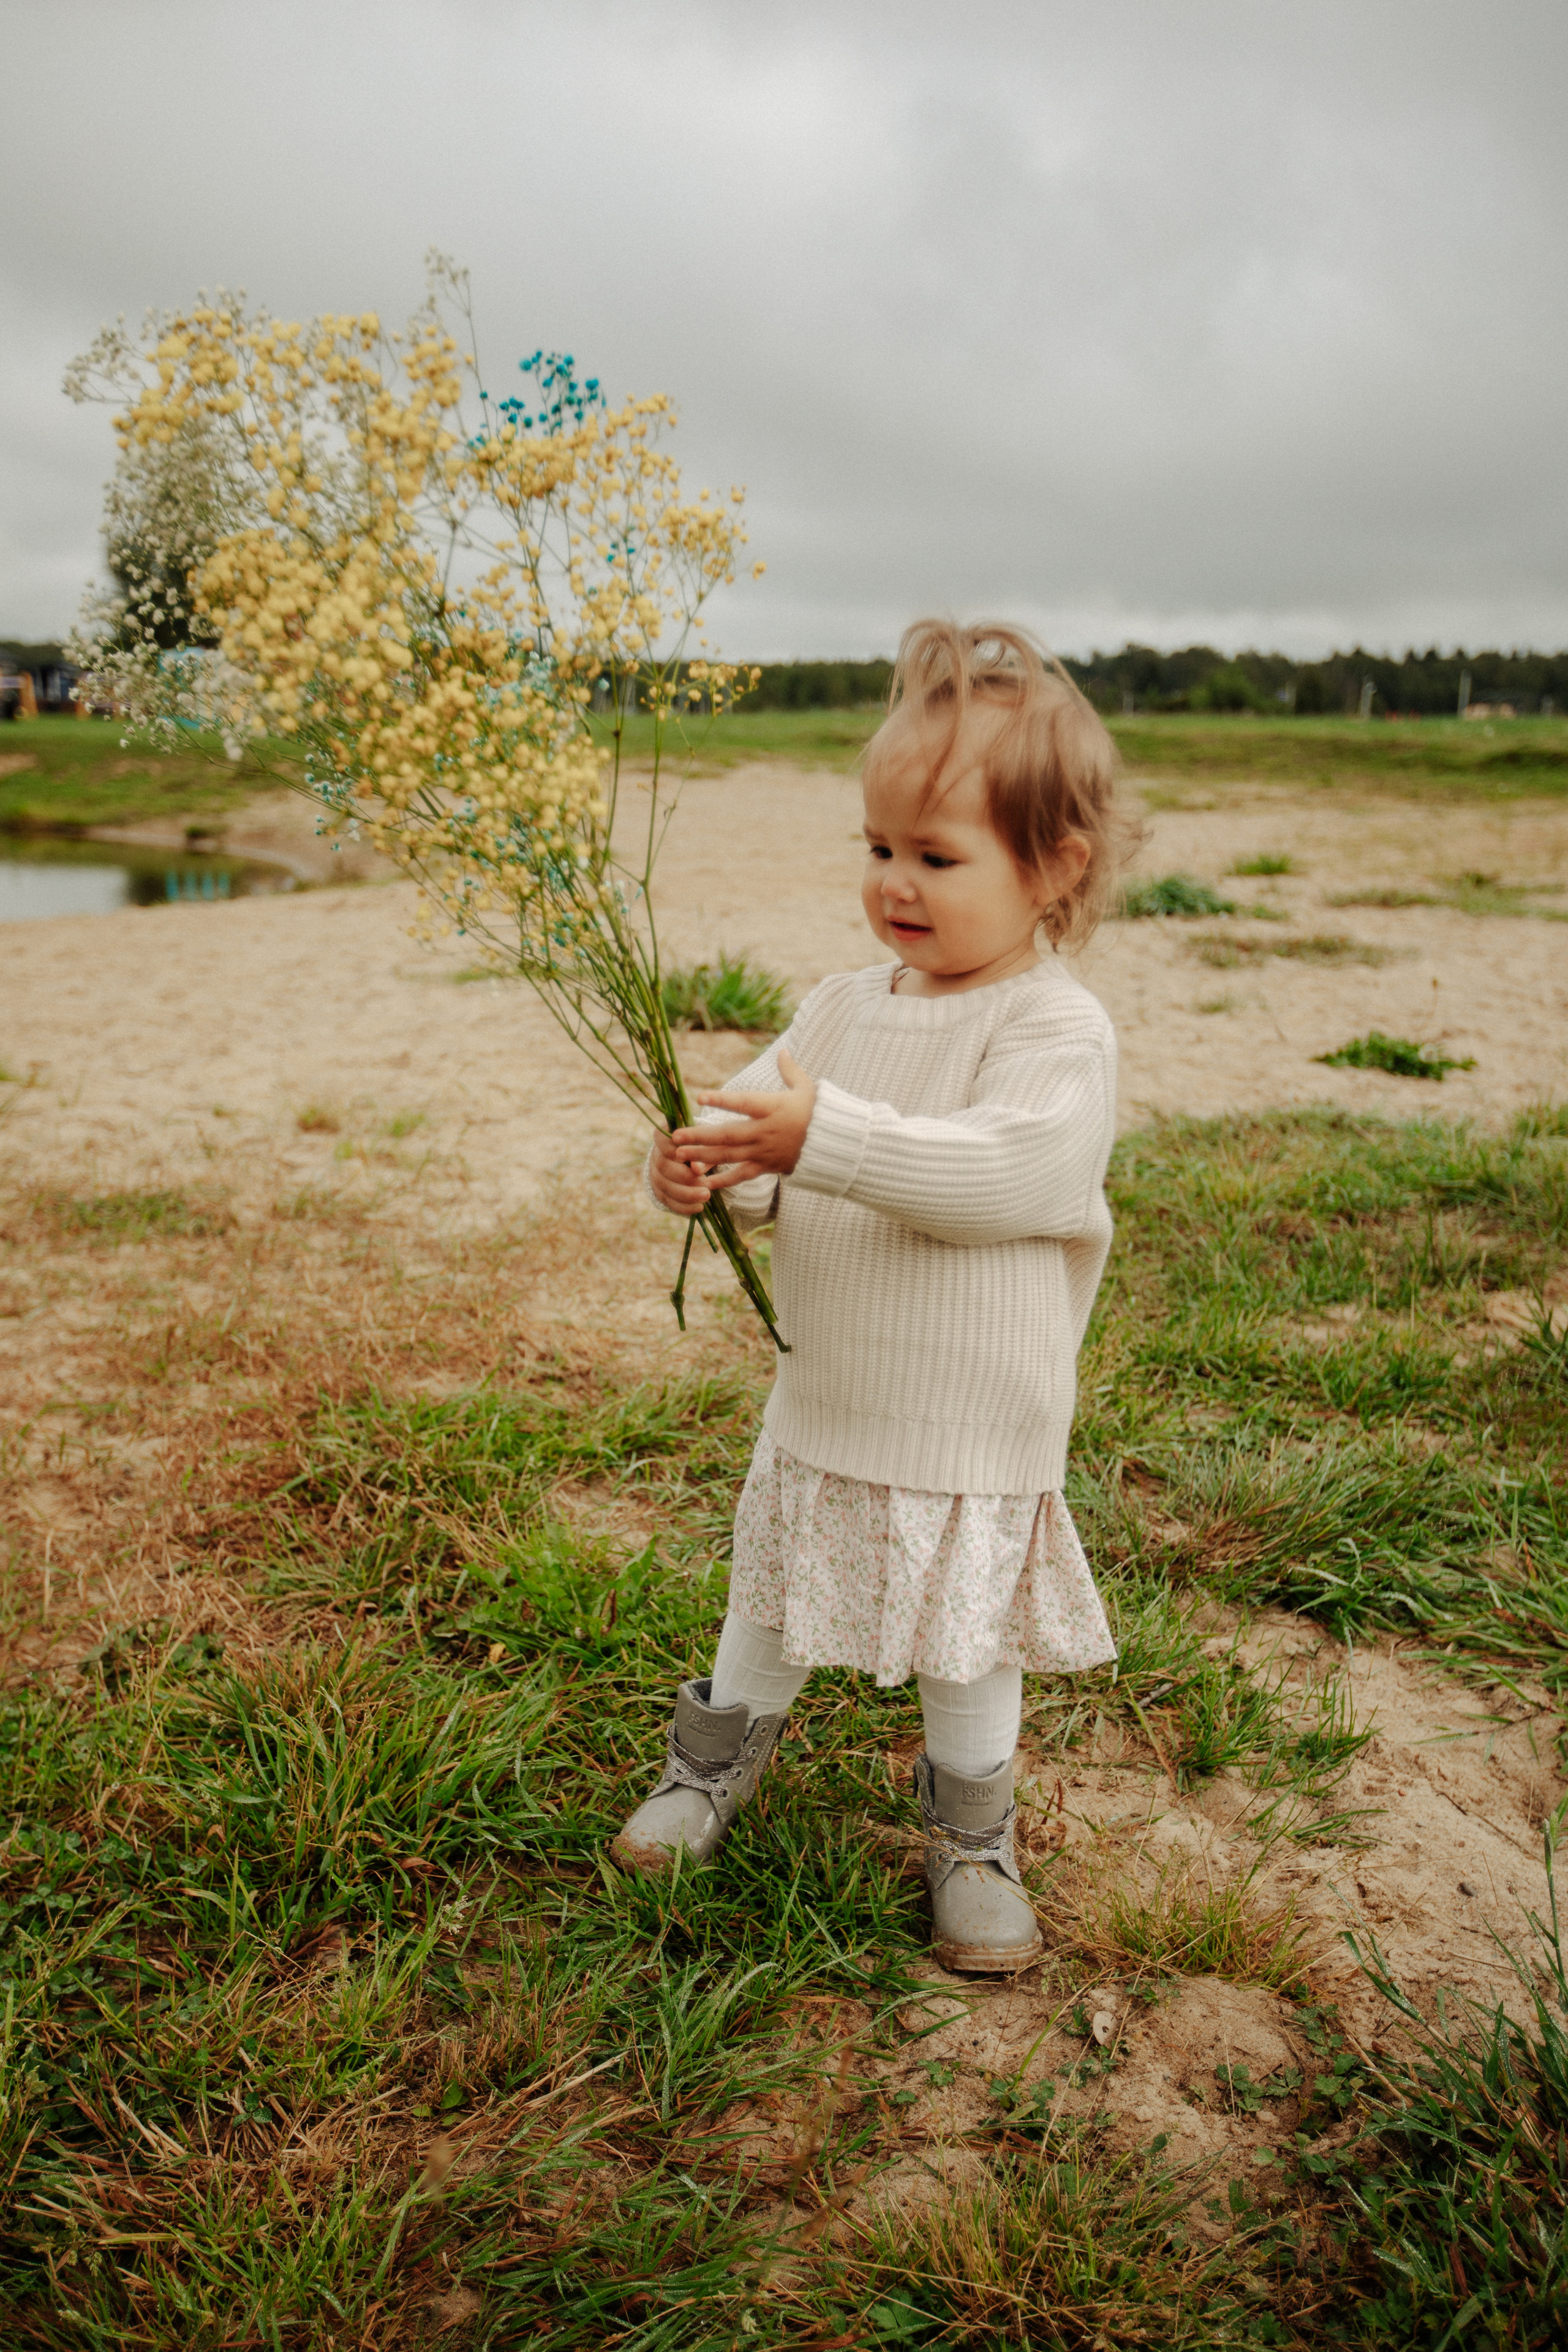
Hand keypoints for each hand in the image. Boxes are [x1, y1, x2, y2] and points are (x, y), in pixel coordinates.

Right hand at [649, 1126, 713, 1214]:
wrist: (694, 1162)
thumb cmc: (703, 1147)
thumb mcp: (705, 1144)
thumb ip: (701, 1153)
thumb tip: (695, 1168)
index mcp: (664, 1137)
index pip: (661, 1139)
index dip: (671, 1149)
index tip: (685, 1156)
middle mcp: (657, 1156)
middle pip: (663, 1166)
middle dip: (684, 1176)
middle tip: (705, 1181)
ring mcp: (656, 1176)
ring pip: (665, 1186)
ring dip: (686, 1193)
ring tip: (706, 1195)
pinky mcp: (662, 1193)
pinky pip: (669, 1202)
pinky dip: (684, 1206)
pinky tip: (699, 1207)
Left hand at [670, 1047, 816, 1193]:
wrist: (834, 1145)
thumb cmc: (819, 1113)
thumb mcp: (806, 1088)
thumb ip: (790, 1070)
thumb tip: (783, 1050)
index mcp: (772, 1108)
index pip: (743, 1103)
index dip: (722, 1100)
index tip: (700, 1096)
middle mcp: (765, 1131)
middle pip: (728, 1134)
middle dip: (699, 1136)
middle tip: (675, 1135)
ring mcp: (764, 1151)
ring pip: (729, 1155)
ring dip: (703, 1156)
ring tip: (679, 1155)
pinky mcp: (766, 1167)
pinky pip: (741, 1175)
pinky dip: (723, 1180)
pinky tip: (703, 1182)